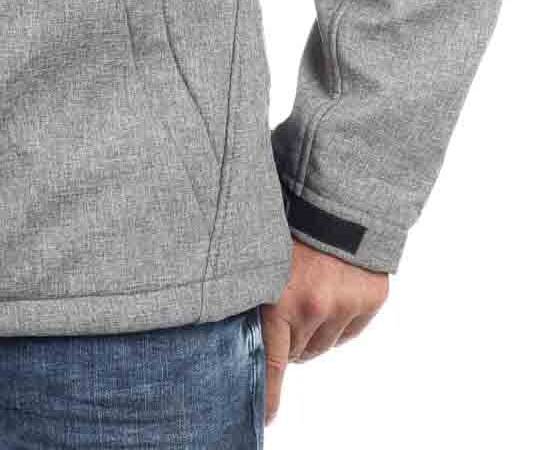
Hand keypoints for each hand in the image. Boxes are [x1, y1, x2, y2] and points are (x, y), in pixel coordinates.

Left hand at [260, 237, 388, 425]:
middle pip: (297, 352)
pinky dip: (339, 320)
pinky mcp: (370, 300)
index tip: (265, 417)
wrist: (333, 199)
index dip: (269, 393)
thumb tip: (247, 338)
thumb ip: (256, 298)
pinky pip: (348, 331)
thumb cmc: (287, 225)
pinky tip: (331, 291)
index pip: (273, 362)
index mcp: (279, 299)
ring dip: (314, 329)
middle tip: (285, 304)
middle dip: (289, 337)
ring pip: (322, 344)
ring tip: (308, 292)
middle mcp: (314, 308)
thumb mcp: (260, 260)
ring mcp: (344, 305)